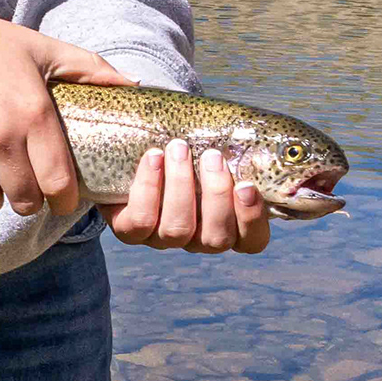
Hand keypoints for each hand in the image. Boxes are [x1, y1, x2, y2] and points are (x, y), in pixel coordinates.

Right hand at [0, 6, 120, 218]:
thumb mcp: (40, 47)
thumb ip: (90, 69)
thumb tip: (136, 85)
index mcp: (34, 113)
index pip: (60, 184)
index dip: (65, 200)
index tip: (62, 199)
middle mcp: (1, 137)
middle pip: (25, 202)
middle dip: (29, 200)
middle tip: (26, 186)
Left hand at [109, 144, 269, 253]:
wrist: (130, 150)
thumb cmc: (182, 144)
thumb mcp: (212, 144)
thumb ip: (235, 147)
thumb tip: (252, 140)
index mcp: (226, 222)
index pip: (251, 241)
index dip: (252, 219)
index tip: (246, 185)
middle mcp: (197, 237)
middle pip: (217, 238)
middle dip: (217, 195)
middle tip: (212, 156)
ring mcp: (163, 237)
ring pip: (178, 230)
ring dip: (181, 186)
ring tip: (179, 148)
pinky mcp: (129, 230)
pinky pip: (141, 221)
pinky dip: (149, 187)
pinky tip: (154, 157)